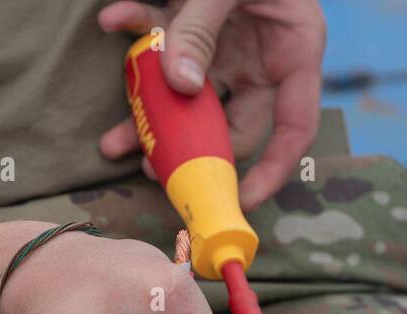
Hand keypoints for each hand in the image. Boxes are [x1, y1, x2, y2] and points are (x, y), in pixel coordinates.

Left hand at [98, 0, 326, 209]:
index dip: (272, 170)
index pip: (295, 128)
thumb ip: (202, 29)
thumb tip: (179, 86)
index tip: (239, 200)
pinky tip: (111, 21)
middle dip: (189, 146)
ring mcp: (229, 41)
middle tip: (151, 167)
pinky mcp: (195, 21)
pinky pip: (164, 39)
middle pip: (231, 121)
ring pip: (190, 94)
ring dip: (150, 113)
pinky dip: (135, 31)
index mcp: (296, 50)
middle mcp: (264, 54)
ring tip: (115, 140)